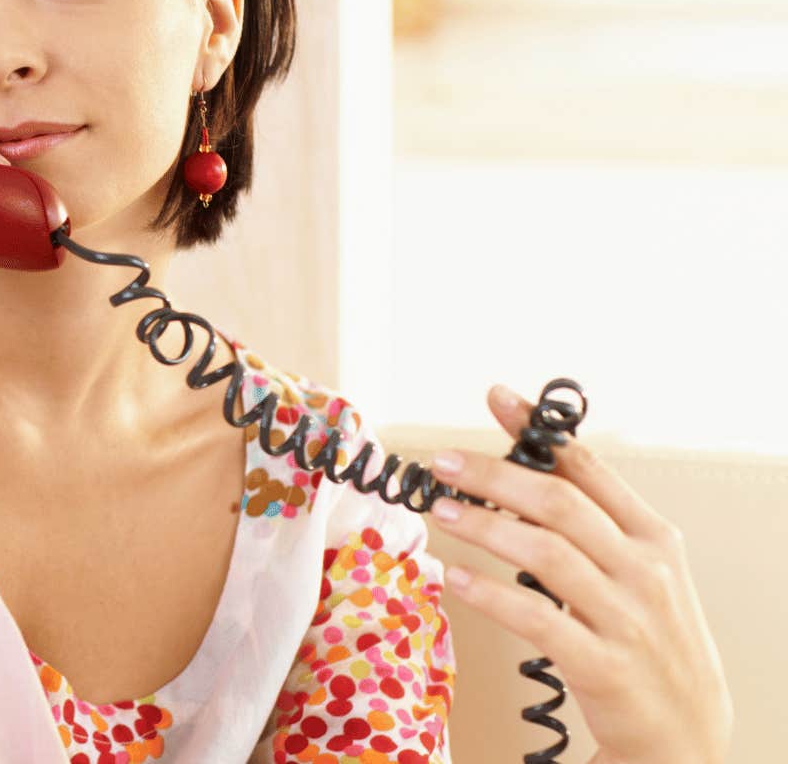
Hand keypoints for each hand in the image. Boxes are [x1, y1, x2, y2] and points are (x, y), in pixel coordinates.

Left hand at [426, 385, 734, 763]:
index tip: (498, 398)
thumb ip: (591, 526)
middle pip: (559, 503)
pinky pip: (538, 619)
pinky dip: (490, 594)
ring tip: (440, 511)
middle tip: (443, 462)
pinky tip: (452, 577)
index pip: (589, 469)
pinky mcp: (603, 666)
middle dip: (495, 475)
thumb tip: (521, 471)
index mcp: (652, 539)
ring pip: (545, 553)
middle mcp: (643, 571)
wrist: (688, 733)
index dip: (540, 430)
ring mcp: (626, 619)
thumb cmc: (650, 641)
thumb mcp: (639, 573)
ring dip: (485, 526)